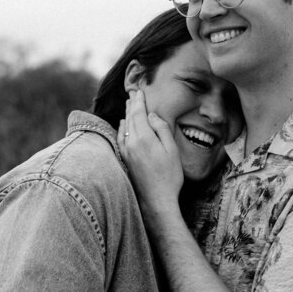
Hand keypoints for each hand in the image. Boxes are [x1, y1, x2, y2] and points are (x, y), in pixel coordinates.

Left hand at [118, 90, 183, 211]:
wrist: (156, 200)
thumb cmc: (169, 176)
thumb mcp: (172, 150)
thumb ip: (161, 129)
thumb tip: (151, 115)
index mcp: (144, 138)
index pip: (139, 113)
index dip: (140, 101)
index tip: (140, 91)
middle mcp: (131, 143)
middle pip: (130, 118)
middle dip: (132, 105)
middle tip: (133, 93)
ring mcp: (126, 151)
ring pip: (124, 127)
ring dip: (127, 114)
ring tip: (129, 104)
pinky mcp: (126, 159)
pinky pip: (120, 137)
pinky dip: (121, 127)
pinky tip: (122, 124)